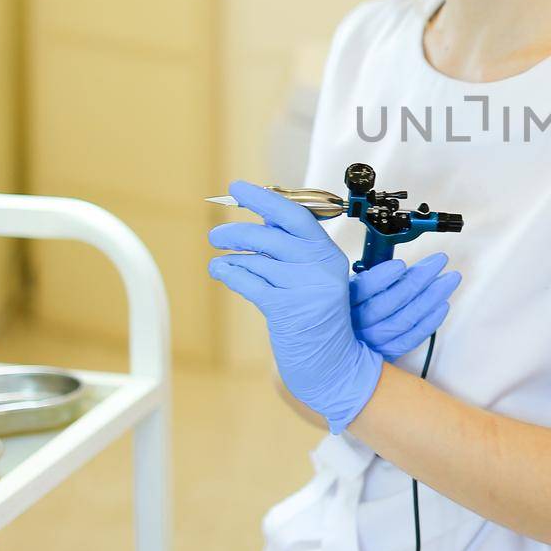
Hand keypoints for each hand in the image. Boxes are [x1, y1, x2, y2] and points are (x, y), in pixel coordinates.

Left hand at [208, 180, 381, 433]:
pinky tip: (221, 269)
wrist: (332, 362)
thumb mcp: (313, 277)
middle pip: (272, 235)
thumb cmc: (318, 317)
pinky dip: (231, 273)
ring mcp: (305, 288)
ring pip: (257, 259)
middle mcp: (321, 267)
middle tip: (217, 234)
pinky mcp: (288, 309)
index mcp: (329, 254)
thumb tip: (259, 217)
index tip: (239, 188)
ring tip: (219, 256)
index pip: (296, 216)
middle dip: (239, 231)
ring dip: (231, 255)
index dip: (265, 199)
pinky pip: (250, 282)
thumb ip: (292, 249)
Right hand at [350, 253, 461, 359]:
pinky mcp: (386, 353)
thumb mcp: (347, 288)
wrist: (340, 345)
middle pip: (391, 302)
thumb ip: (367, 274)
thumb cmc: (348, 309)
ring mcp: (373, 342)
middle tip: (439, 261)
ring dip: (431, 297)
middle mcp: (357, 325)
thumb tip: (398, 263)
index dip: (383, 277)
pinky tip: (442, 305)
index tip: (401, 264)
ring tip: (449, 279)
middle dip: (419, 279)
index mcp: (344, 303)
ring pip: (406, 319)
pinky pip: (411, 339)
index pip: (363, 289)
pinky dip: (429, 322)